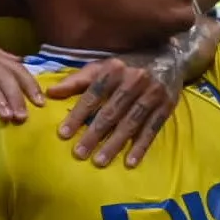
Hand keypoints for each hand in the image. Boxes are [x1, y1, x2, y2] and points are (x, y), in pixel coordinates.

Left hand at [48, 50, 185, 168]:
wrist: (169, 57)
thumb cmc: (127, 65)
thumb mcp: (102, 66)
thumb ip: (77, 81)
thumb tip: (50, 93)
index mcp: (114, 69)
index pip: (92, 94)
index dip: (77, 114)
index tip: (63, 134)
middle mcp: (134, 79)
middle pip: (111, 111)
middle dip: (94, 134)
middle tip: (79, 153)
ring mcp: (153, 94)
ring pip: (130, 123)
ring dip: (115, 144)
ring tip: (99, 161)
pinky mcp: (167, 106)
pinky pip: (152, 129)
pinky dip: (141, 146)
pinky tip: (130, 162)